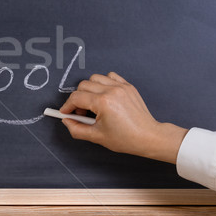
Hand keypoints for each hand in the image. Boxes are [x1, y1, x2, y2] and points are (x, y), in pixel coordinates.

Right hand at [59, 72, 187, 163]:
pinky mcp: (128, 86)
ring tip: (93, 103)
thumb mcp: (97, 137)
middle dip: (77, 99)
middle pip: (83, 85)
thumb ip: (77, 129)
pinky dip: (103, 83)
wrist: (149, 137)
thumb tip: (66, 120)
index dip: (67, 106)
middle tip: (81, 112)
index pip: (76, 98)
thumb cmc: (126, 139)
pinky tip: (104, 95)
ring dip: (89, 89)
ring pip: (95, 78)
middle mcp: (111, 90)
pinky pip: (110, 76)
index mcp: (103, 102)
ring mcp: (121, 86)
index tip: (65, 113)